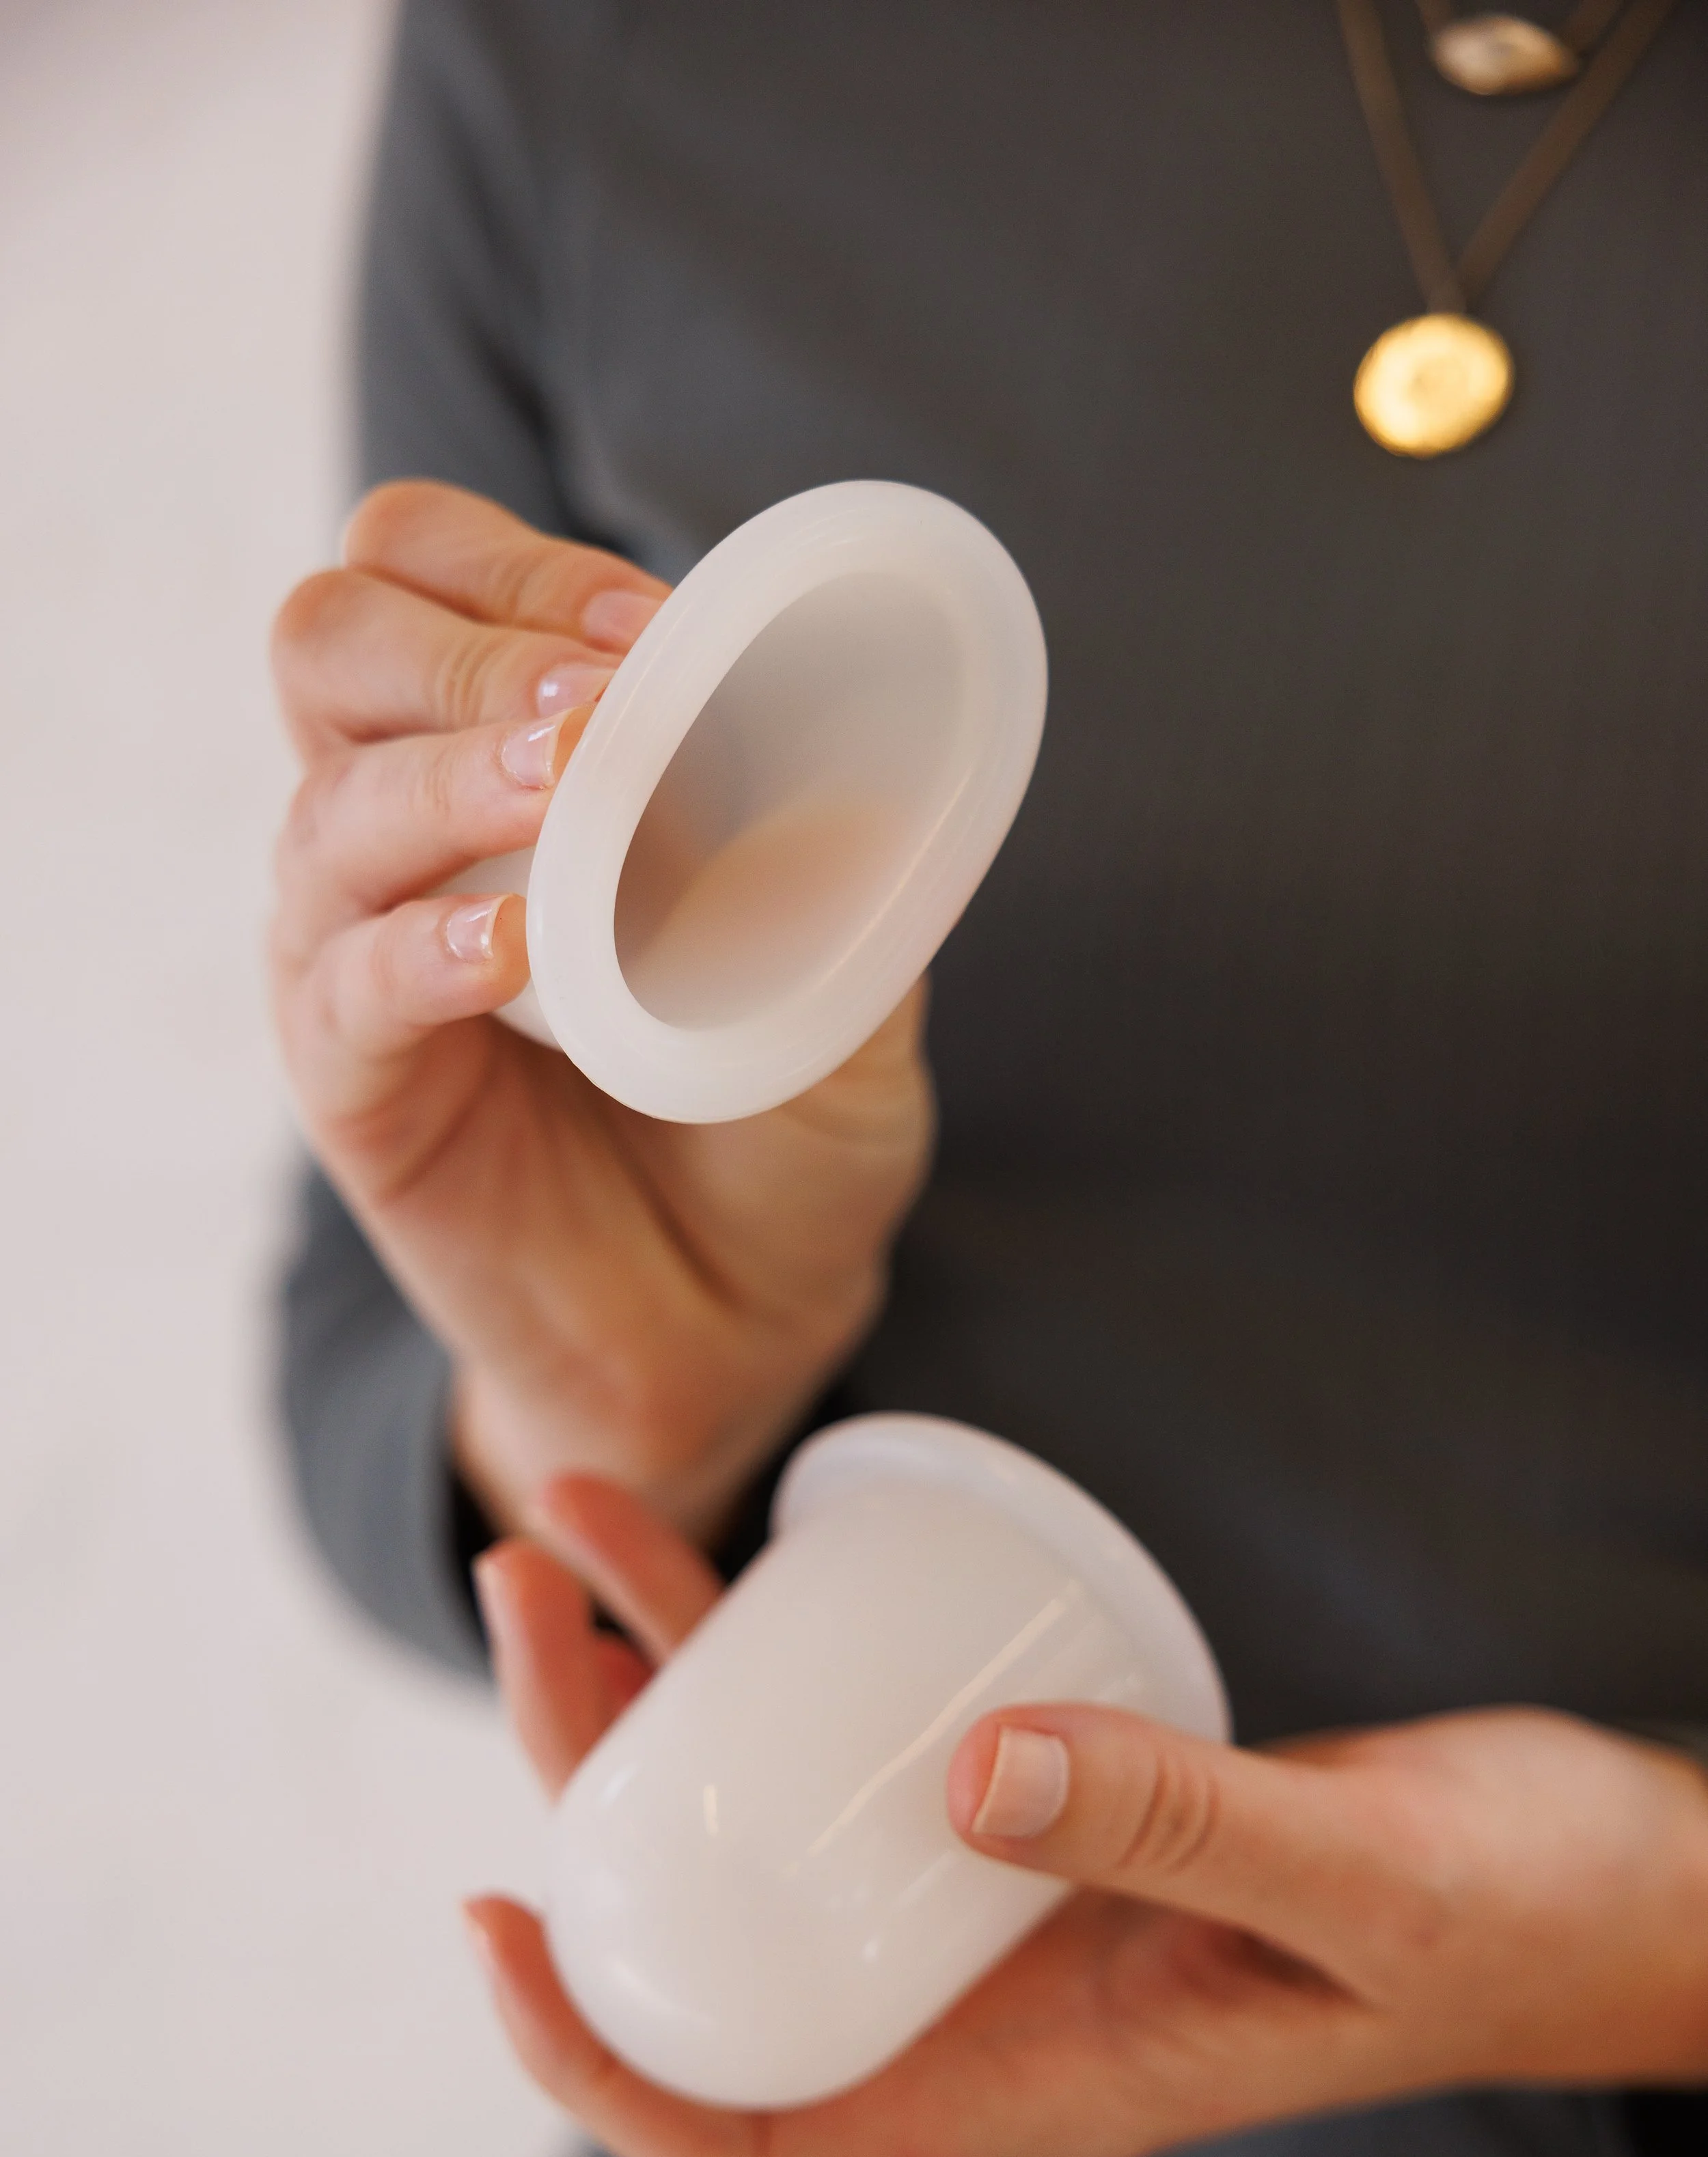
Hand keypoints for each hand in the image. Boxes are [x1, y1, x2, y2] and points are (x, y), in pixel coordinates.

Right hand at [270, 482, 931, 1537]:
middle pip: (327, 640)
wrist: (740, 1320)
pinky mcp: (356, 1092)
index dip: (523, 568)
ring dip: (447, 775)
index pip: (428, 571)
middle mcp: (401, 832)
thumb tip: (864, 755)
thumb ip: (839, 869)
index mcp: (498, 757)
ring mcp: (359, 956)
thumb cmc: (777, 1121)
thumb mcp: (847, 976)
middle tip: (595, 707)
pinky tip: (515, 943)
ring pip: (327, 808)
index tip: (654, 635)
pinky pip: (342, 990)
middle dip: (459, 642)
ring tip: (568, 790)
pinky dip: (422, 949)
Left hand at [465, 1482, 1707, 2156]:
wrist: (1628, 1885)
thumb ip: (1181, 1824)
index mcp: (1039, 2082)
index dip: (596, 2063)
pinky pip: (877, 1761)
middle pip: (722, 1944)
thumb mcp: (1361, 1874)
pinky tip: (752, 1567)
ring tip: (583, 1535)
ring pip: (780, 1835)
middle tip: (528, 1594)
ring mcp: (1020, 1911)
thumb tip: (969, 1769)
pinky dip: (789, 1674)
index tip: (497, 1917)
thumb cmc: (1521, 1917)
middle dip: (595, 1786)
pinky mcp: (1061, 1819)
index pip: (752, 2145)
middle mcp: (994, 2010)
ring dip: (666, 1700)